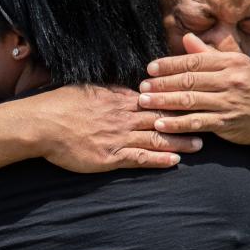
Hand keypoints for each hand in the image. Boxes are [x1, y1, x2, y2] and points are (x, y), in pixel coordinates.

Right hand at [28, 84, 202, 170]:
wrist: (42, 123)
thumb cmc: (60, 105)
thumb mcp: (88, 89)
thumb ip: (109, 91)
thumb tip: (124, 88)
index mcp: (118, 99)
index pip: (154, 99)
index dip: (175, 101)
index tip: (193, 101)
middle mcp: (123, 117)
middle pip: (162, 118)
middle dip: (186, 121)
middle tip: (207, 122)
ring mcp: (118, 137)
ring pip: (155, 138)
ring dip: (179, 142)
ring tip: (198, 144)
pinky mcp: (109, 157)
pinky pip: (140, 158)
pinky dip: (158, 159)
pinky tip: (173, 162)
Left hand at [138, 34, 249, 147]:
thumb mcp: (238, 65)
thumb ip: (212, 52)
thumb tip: (187, 37)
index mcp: (232, 62)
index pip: (195, 60)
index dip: (170, 64)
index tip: (150, 69)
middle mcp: (231, 80)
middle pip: (189, 80)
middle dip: (162, 83)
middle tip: (141, 87)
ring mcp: (229, 102)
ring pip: (190, 101)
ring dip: (164, 102)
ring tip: (144, 102)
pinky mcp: (227, 122)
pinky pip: (197, 123)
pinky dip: (177, 124)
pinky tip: (160, 124)